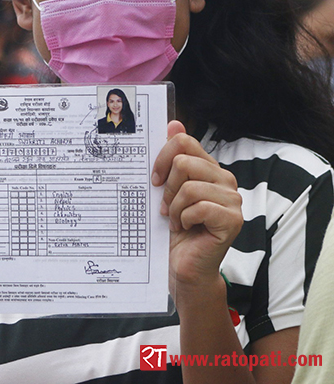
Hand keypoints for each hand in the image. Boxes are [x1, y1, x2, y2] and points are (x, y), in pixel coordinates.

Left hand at [152, 121, 242, 287]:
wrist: (182, 266)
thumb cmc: (173, 229)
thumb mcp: (165, 190)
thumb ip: (171, 158)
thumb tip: (173, 123)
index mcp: (209, 168)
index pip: (185, 141)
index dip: (163, 157)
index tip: (155, 180)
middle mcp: (225, 180)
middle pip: (185, 162)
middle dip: (168, 188)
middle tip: (166, 207)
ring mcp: (232, 200)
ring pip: (189, 186)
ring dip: (174, 208)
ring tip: (176, 220)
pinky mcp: (233, 220)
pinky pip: (199, 206)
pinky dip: (184, 219)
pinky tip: (187, 228)